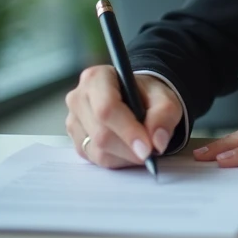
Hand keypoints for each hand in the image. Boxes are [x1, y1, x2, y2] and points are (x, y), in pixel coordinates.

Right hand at [65, 65, 182, 168]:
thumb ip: (164, 114)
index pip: (107, 108)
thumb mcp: (164, 98)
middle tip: (151, 152)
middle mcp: (78, 98)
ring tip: (141, 146)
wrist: (135, 99)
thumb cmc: (146, 95)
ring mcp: (74, 121)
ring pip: (97, 151)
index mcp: (97, 78)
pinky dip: (117, 160)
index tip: (147, 149)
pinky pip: (95, 159)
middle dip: (129, 148)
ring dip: (125, 156)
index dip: (127, 131)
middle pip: (101, 134)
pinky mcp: (76, 140)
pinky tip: (128, 149)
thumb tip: (157, 141)